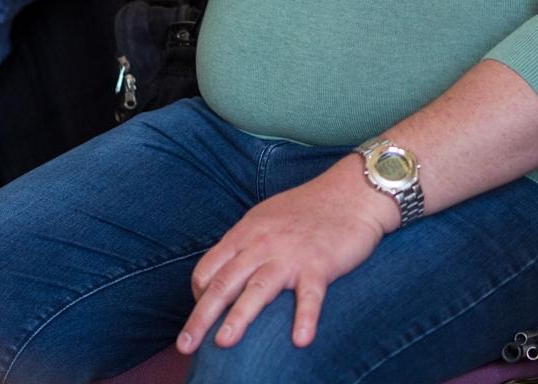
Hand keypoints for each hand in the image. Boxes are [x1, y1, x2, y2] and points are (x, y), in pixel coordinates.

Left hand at [177, 158, 395, 354]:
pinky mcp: (320, 265)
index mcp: (246, 233)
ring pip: (257, 290)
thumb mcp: (266, 218)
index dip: (198, 296)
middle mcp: (262, 244)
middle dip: (201, 317)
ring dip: (239, 318)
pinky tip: (300, 341)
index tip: (201, 316)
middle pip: (223, 283)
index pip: (208, 268)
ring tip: (223, 343)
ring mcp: (290, 255)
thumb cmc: (309, 208)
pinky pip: (309, 296)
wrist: (353, 192)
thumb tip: (225, 271)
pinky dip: (305, 318)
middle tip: (185, 345)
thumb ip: (245, 243)